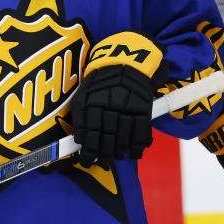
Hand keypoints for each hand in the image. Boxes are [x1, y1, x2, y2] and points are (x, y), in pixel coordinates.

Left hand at [71, 31, 168, 166]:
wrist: (125, 60)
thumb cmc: (100, 80)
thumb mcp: (85, 92)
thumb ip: (81, 115)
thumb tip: (79, 140)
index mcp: (93, 101)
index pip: (90, 133)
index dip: (88, 151)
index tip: (86, 161)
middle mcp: (110, 105)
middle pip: (107, 138)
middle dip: (103, 154)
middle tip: (101, 162)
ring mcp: (128, 107)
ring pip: (124, 137)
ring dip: (120, 152)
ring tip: (116, 157)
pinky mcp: (143, 107)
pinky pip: (142, 132)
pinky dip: (139, 146)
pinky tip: (135, 153)